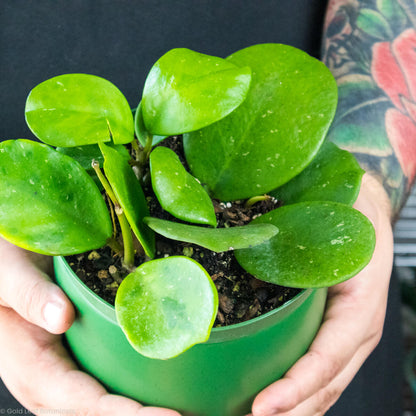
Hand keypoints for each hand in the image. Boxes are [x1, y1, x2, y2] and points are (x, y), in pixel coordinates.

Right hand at [0, 238, 180, 415]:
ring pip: (102, 407)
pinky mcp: (75, 363)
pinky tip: (162, 390)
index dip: (126, 414)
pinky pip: (103, 389)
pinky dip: (132, 396)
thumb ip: (30, 295)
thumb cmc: (3, 269)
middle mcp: (49, 382)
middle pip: (99, 414)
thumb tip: (61, 317)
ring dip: (141, 412)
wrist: (3, 269)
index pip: (84, 402)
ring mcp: (63, 376)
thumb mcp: (9, 275)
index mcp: (32, 368)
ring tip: (188, 410)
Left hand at [250, 174, 393, 415]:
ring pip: (322, 389)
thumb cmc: (349, 216)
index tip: (262, 407)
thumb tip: (245, 254)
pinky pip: (317, 373)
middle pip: (326, 387)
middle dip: (288, 413)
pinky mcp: (332, 334)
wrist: (365, 212)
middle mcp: (356, 331)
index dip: (298, 385)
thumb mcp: (332, 226)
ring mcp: (346, 338)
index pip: (329, 356)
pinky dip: (294, 395)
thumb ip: (301, 243)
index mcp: (359, 305)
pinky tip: (265, 402)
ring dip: (290, 412)